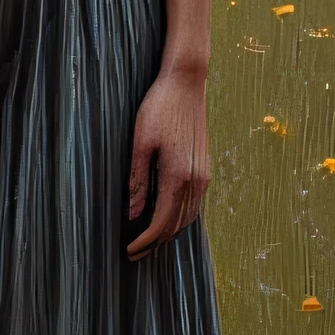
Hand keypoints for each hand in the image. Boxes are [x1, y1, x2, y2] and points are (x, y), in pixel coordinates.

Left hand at [124, 64, 210, 257]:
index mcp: (178, 176)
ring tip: (148, 240)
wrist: (186, 82)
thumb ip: (138, 181)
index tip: (129, 250)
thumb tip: (132, 214)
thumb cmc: (159, 107)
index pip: (161, 223)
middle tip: (134, 252)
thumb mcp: (140, 143)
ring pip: (189, 217)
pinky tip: (167, 216)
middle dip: (155, 243)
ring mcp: (204, 174)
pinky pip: (195, 204)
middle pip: (176, 225)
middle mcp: (196, 180)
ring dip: (169, 232)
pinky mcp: (206, 167)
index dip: (145, 241)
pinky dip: (181, 218)